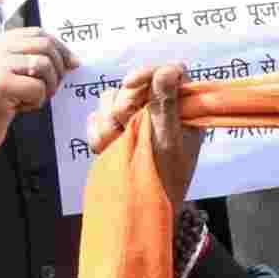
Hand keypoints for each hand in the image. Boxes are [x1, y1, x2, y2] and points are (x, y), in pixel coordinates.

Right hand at [0, 28, 77, 171]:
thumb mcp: (10, 73)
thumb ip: (34, 59)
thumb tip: (73, 60)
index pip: (37, 33)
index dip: (60, 48)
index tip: (72, 64)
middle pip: (44, 46)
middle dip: (58, 68)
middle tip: (53, 87)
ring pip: (44, 65)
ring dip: (48, 86)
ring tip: (33, 99)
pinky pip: (38, 88)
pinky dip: (37, 101)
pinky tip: (20, 108)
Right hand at [88, 63, 205, 206]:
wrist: (142, 207)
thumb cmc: (166, 176)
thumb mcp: (170, 140)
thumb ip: (167, 105)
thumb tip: (167, 70)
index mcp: (182, 107)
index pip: (168, 72)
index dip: (148, 73)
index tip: (131, 84)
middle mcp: (158, 108)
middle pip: (133, 85)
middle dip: (124, 105)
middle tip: (125, 125)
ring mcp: (134, 119)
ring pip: (110, 99)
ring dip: (109, 122)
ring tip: (116, 143)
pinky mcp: (115, 130)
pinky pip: (96, 118)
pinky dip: (98, 134)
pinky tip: (105, 149)